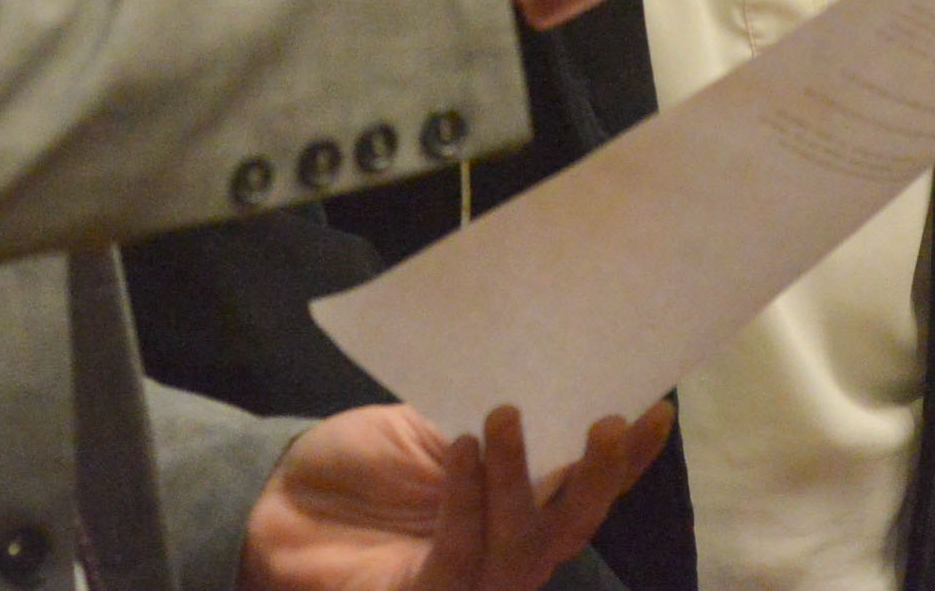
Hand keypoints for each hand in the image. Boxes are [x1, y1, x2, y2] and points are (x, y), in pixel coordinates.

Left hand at [241, 401, 671, 590]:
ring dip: (518, 481)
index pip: (583, 493)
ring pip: (519, 550)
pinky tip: (459, 449)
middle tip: (607, 422)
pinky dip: (462, 503)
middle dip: (598, 481)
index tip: (658, 409)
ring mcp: (462, 584)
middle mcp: (501, 555)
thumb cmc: (358, 469)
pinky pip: (453, 560)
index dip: (626, 462)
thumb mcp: (431, 429)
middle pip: (569, 531)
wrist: (276, 503)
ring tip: (505, 415)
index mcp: (516, 512)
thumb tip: (549, 366)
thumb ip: (484, 420)